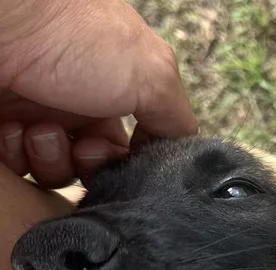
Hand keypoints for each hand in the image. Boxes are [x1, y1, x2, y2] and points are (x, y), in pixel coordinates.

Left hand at [0, 0, 197, 188]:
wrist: (0, 17)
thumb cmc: (75, 33)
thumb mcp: (153, 74)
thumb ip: (177, 120)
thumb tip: (183, 156)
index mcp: (116, 90)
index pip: (134, 148)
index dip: (130, 162)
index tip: (120, 155)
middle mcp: (77, 104)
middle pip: (95, 167)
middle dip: (90, 164)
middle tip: (79, 145)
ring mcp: (35, 116)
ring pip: (55, 171)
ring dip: (51, 158)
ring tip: (39, 129)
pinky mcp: (1, 129)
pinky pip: (15, 166)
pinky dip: (16, 153)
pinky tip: (13, 129)